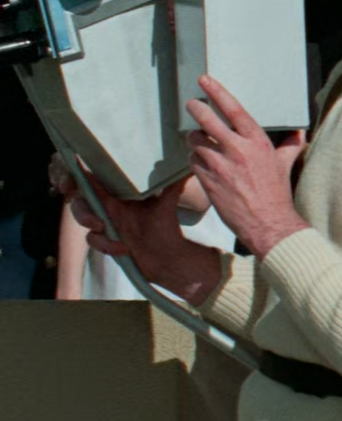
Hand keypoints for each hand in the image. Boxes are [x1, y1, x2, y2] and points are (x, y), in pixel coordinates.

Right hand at [58, 160, 220, 303]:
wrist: (167, 257)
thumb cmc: (165, 228)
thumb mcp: (168, 203)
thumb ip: (174, 185)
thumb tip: (192, 163)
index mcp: (118, 193)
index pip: (91, 179)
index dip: (75, 175)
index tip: (70, 178)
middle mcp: (107, 206)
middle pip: (79, 199)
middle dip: (81, 208)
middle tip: (98, 220)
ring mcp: (104, 224)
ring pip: (82, 219)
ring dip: (91, 224)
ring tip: (108, 230)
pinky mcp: (104, 241)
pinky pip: (93, 240)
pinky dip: (105, 245)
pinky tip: (123, 248)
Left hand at [185, 74, 309, 256]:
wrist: (268, 223)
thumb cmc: (277, 193)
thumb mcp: (285, 165)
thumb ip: (290, 145)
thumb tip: (301, 133)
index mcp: (257, 143)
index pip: (234, 110)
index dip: (217, 92)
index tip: (205, 80)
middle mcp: (237, 150)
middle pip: (207, 121)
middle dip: (196, 109)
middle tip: (191, 104)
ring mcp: (219, 166)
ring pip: (196, 142)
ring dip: (195, 140)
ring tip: (199, 141)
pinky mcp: (207, 181)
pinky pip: (193, 162)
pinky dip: (195, 160)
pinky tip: (201, 162)